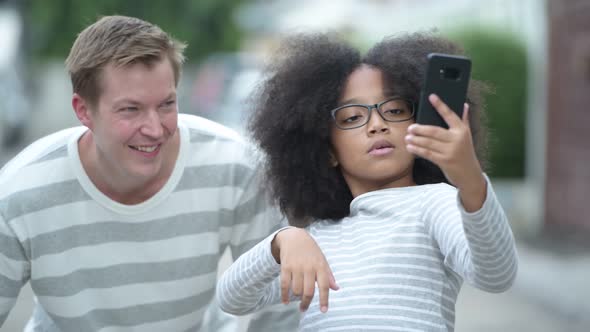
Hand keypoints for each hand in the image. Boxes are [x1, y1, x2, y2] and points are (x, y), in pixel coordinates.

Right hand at [271, 227, 338, 312]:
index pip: (324, 286)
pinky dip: (284, 296)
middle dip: (306, 303)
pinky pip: (284, 285)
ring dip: (296, 297)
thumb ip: (329, 275)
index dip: (324, 299)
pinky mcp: (285, 267)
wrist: (294, 237)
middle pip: (308, 291)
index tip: (323, 310)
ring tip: (297, 298)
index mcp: (320, 266)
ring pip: (296, 290)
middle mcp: (309, 267)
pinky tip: (286, 301)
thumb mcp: (322, 260)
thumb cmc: (311, 250)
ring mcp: (296, 267)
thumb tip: (336, 288)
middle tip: (303, 308)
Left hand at [405, 94, 485, 210]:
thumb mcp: (467, 137)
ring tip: (407, 137)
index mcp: (462, 130)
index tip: (432, 96)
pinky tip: (410, 147)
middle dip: (420, 129)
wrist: (470, 174)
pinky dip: (417, 150)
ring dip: (416, 139)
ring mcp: (450, 151)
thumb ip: (464, 121)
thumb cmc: (466, 153)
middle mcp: (457, 139)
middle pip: (434, 131)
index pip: (450, 115)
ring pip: (428, 142)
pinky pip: (427, 153)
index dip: (440, 105)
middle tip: (410, 127)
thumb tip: (465, 105)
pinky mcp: (444, 161)